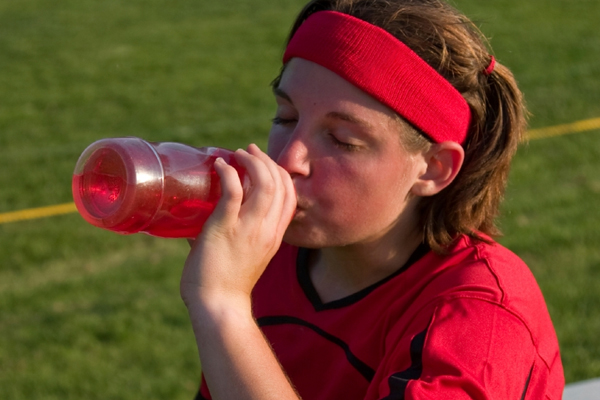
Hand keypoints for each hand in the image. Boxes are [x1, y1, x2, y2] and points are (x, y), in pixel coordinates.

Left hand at [180, 143, 296, 311]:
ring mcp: (248, 228)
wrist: (218, 308)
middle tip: (249, 152)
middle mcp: (267, 229)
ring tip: (238, 154)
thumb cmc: (225, 287)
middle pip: (280, 184)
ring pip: (264, 183)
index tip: (265, 164)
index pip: (290, 196)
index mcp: (274, 236)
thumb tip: (196, 225)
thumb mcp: (243, 259)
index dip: (280, 174)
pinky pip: (233, 191)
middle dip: (266, 161)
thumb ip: (229, 238)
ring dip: (252, 162)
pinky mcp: (225, 228)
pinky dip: (228, 173)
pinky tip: (220, 166)